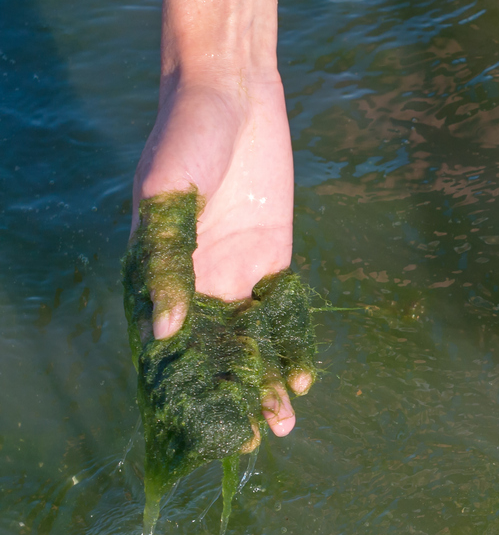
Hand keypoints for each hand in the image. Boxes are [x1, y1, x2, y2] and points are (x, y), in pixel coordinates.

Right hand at [131, 72, 307, 435]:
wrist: (232, 92)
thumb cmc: (185, 138)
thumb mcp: (168, 196)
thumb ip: (168, 261)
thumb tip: (167, 331)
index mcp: (158, 272)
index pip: (169, 345)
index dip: (184, 388)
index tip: (202, 428)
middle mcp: (195, 281)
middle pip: (213, 353)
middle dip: (230, 397)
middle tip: (251, 441)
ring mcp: (235, 271)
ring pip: (250, 342)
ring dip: (265, 383)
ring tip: (284, 424)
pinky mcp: (272, 258)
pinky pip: (281, 312)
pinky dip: (291, 345)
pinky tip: (305, 378)